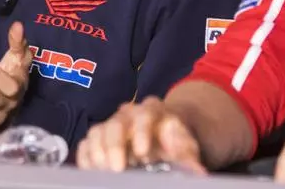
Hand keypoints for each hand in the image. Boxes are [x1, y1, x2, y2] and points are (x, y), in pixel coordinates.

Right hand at [76, 97, 205, 173]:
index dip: (142, 132)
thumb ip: (188, 155)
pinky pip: (86, 144)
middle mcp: (127, 114)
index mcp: (152, 111)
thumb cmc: (174, 142)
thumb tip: (198, 172)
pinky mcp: (98, 138)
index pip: (145, 115)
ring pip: (97, 132)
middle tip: (117, 169)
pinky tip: (91, 172)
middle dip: (115, 146)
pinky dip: (86, 158)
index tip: (143, 153)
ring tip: (104, 172)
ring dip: (98, 153)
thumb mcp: (185, 146)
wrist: (162, 136)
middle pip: (115, 124)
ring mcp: (110, 124)